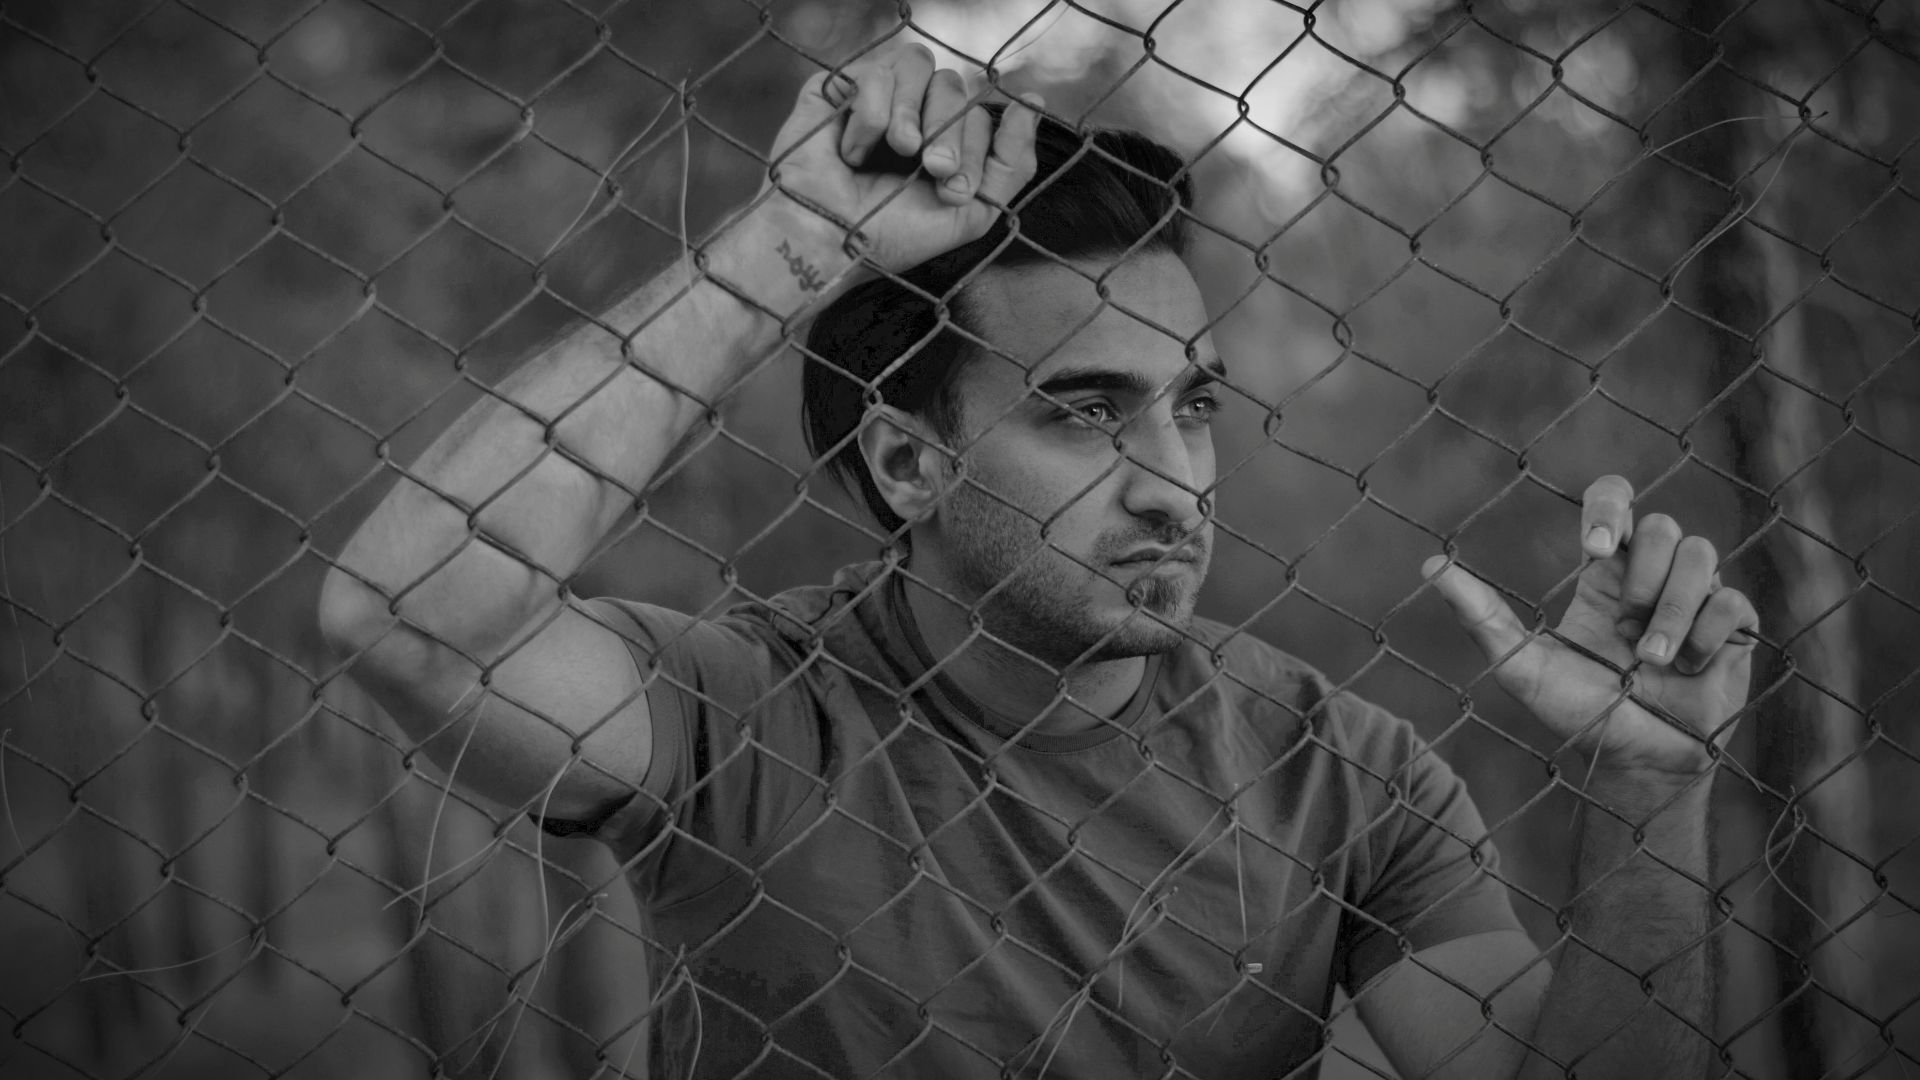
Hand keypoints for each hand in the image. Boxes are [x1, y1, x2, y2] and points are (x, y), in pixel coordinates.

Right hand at [760, 43, 1041, 275]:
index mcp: (943, 141)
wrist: (828, 244)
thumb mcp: (971, 213)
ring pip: (918, 62)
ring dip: (912, 114)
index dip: (974, 146)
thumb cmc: (893, 236)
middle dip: (949, 132)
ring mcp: (874, 97)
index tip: (951, 189)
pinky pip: (875, 71)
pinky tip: (850, 152)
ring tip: (896, 150)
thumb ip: (1012, 163)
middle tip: (932, 169)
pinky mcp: (837, 88)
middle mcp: (911, 113)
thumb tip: (1034, 100)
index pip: (979, 113)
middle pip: (953, 85)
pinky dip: (870, 116)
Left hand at [1424, 476, 1758, 779]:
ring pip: (1702, 556)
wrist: (1634, 766)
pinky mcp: (1733, 630)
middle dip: (1644, 574)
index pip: (1615, 499)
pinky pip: (1733, 601)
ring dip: (1675, 610)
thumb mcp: (1521, 667)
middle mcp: (1651, 578)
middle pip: (1663, 526)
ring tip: (1650, 658)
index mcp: (1603, 574)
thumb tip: (1430, 565)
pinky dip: (1708, 635)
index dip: (1611, 504)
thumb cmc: (1576, 714)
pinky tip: (1688, 667)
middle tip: (1624, 624)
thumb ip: (1480, 617)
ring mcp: (1696, 600)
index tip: (1595, 546)